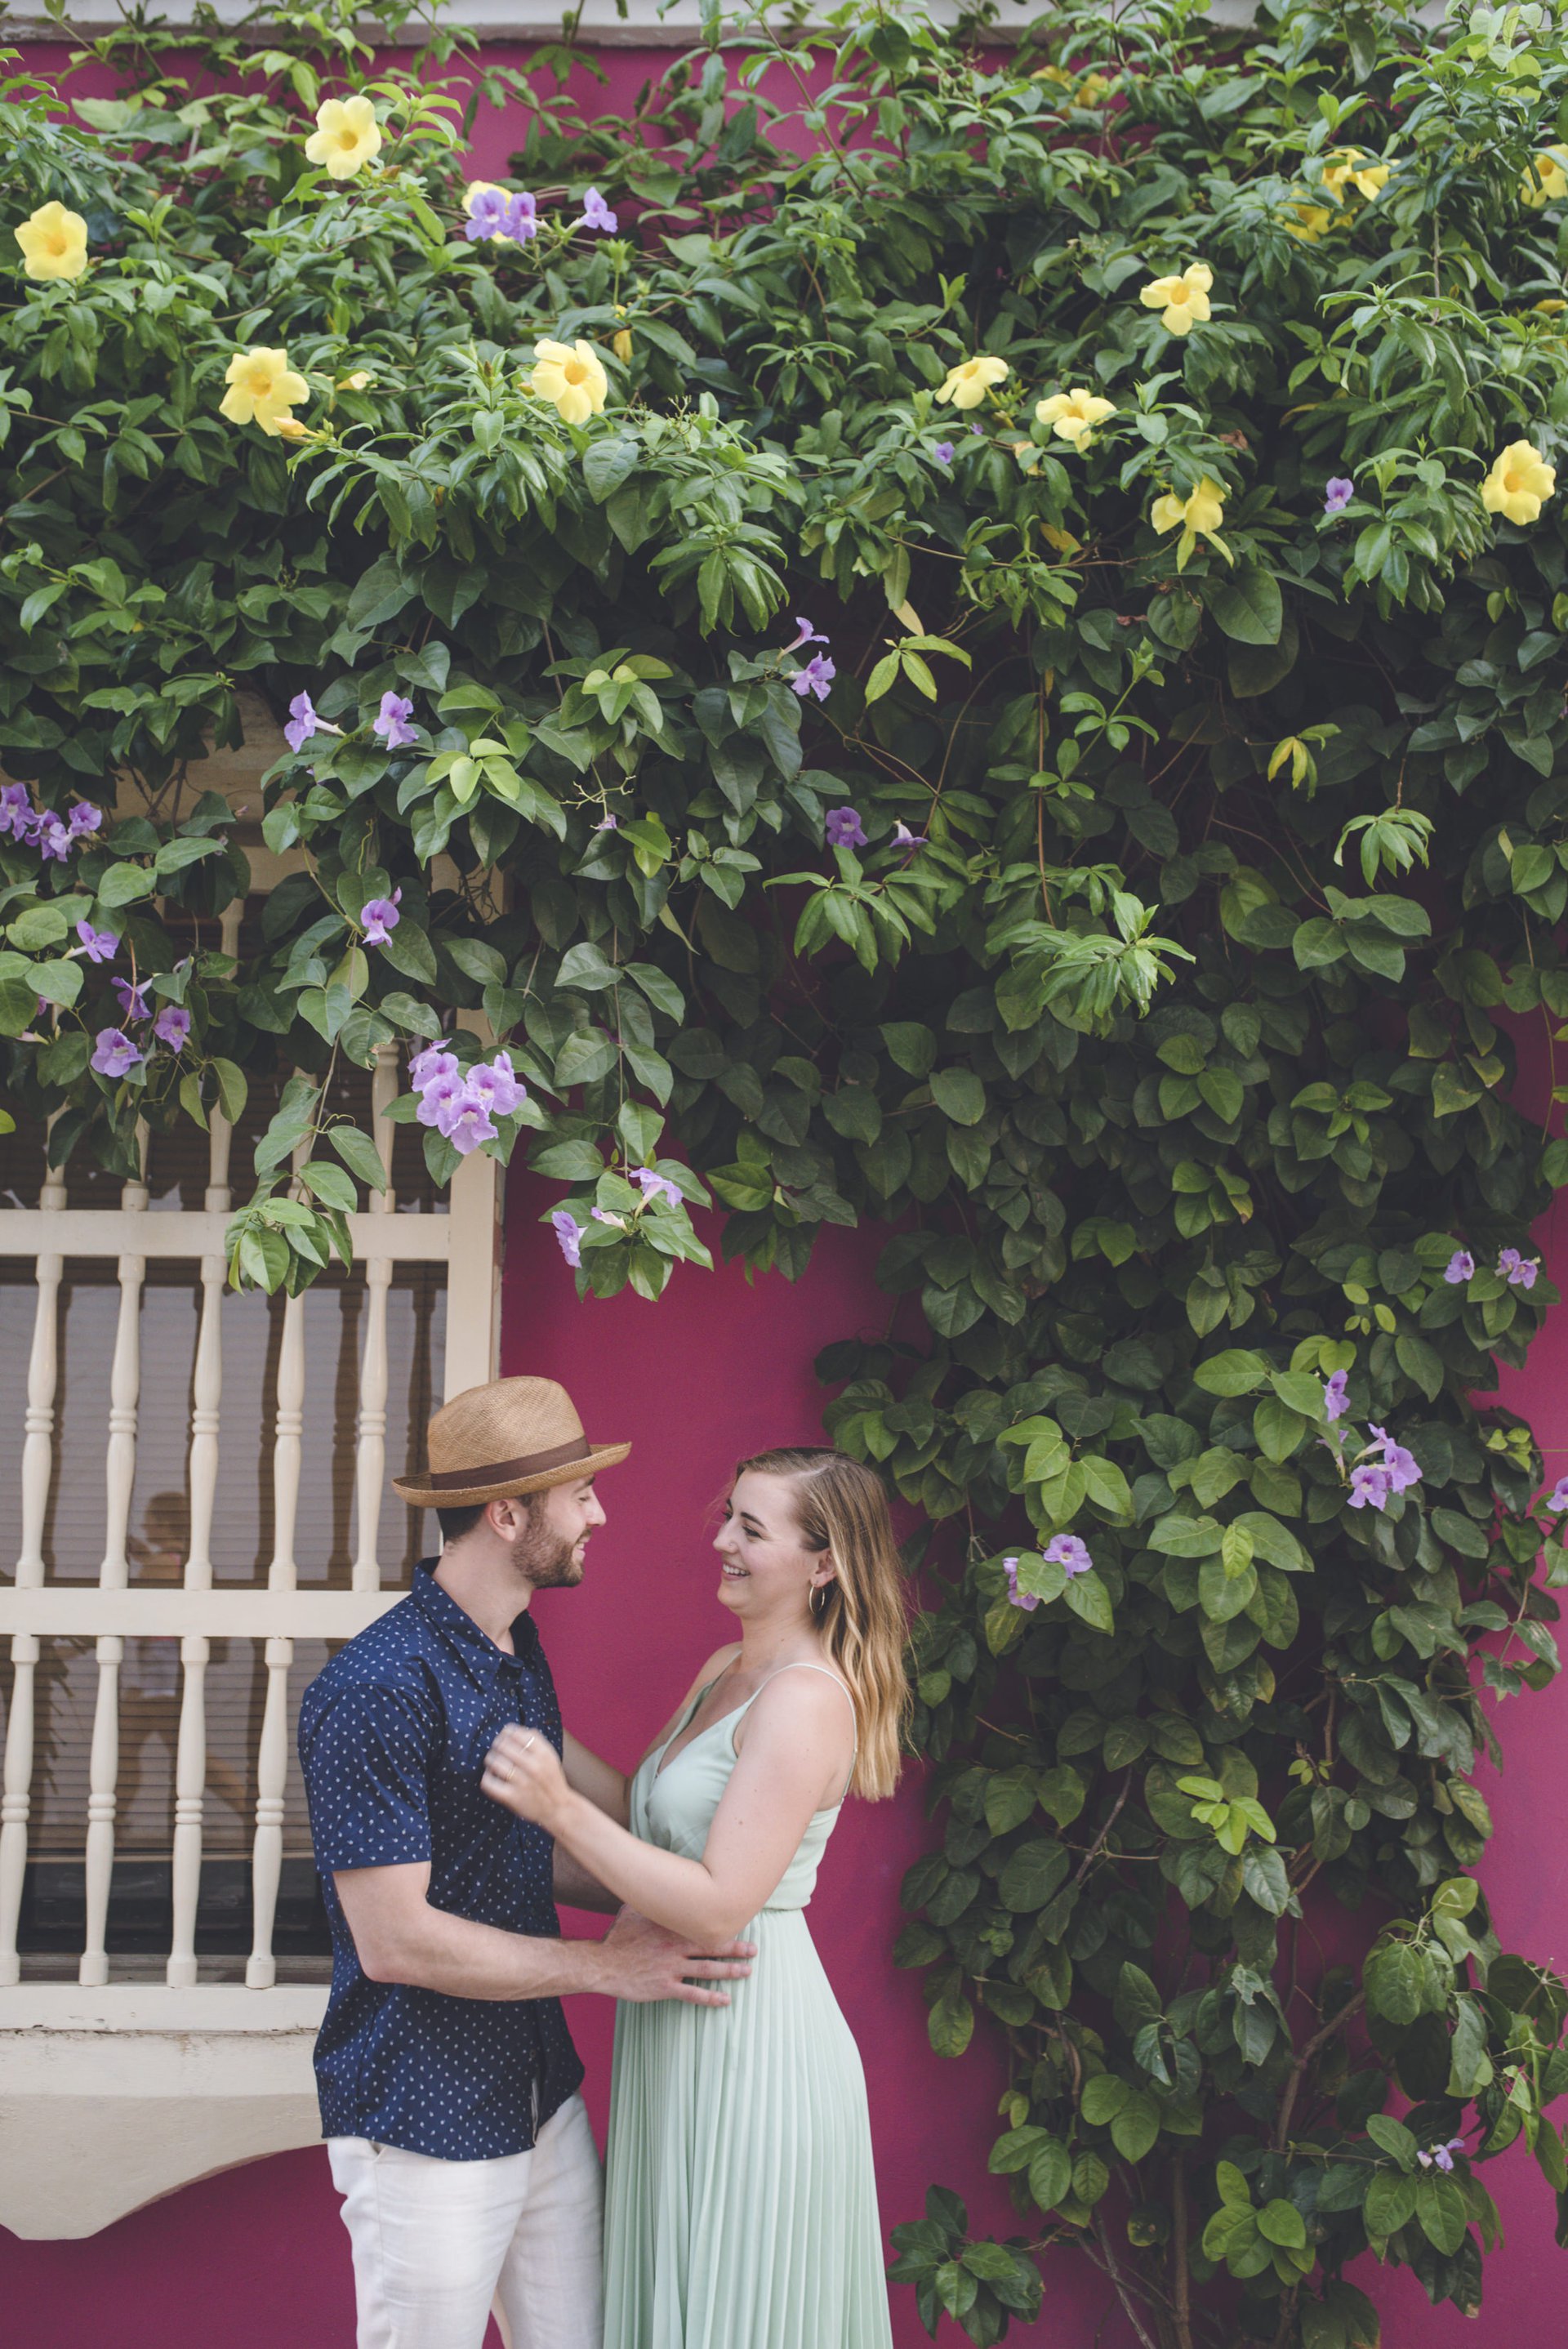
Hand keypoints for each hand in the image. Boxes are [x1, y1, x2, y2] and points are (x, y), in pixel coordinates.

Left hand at [483, 1724, 570, 1830]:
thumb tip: (514, 1729)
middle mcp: (534, 1766)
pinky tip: (492, 1777)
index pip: (516, 1733)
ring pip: (494, 1762)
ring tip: (492, 1763)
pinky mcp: (512, 1797)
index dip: (506, 1733)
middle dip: (496, 1746)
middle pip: (503, 1745)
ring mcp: (523, 1782)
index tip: (504, 1737)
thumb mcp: (550, 1756)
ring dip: (490, 1760)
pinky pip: (489, 1782)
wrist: (559, 1808)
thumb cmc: (551, 1780)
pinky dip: (487, 1777)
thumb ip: (536, 1741)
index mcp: (543, 1753)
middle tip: (496, 1750)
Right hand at [599, 1906, 756, 2007]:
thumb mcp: (635, 1910)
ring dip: (729, 1971)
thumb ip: (652, 1901)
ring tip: (747, 1972)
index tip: (740, 1920)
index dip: (722, 1923)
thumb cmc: (618, 1936)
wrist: (602, 1964)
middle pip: (711, 1945)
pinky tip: (725, 2000)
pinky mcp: (665, 1987)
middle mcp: (675, 1946)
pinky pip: (693, 1993)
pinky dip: (710, 1997)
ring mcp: (671, 1967)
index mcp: (671, 1927)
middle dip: (735, 1948)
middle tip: (754, 1950)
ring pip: (707, 1969)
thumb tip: (659, 1882)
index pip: (702, 1923)